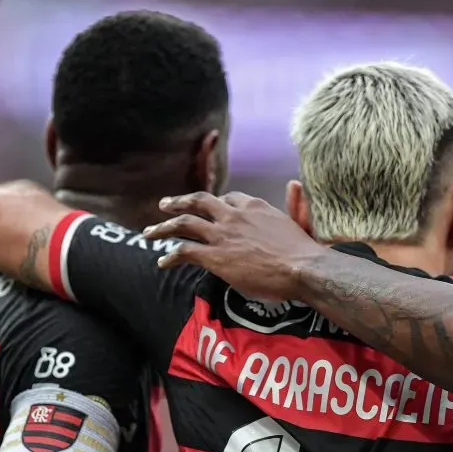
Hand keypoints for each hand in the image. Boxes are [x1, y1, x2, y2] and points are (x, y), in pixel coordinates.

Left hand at [144, 192, 325, 300]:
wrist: (301, 267)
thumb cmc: (304, 250)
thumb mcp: (299, 218)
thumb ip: (294, 202)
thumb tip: (295, 184)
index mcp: (253, 205)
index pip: (228, 197)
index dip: (217, 203)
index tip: (210, 210)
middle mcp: (233, 215)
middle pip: (198, 201)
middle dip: (178, 202)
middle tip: (164, 205)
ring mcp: (221, 235)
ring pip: (184, 224)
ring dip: (163, 227)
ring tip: (149, 233)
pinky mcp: (215, 256)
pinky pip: (184, 252)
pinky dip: (170, 256)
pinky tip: (162, 262)